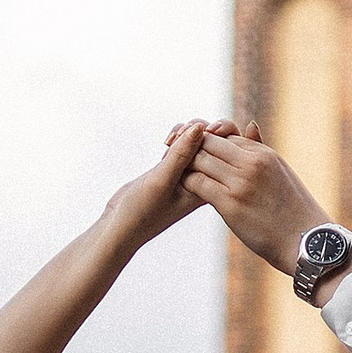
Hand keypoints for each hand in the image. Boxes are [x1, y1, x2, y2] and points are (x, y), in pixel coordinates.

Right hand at [104, 120, 211, 252]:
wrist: (122, 225)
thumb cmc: (142, 211)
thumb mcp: (162, 180)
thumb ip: (181, 155)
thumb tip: (201, 127)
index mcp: (211, 187)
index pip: (229, 153)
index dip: (217, 134)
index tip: (197, 133)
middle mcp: (205, 180)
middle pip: (218, 143)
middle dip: (200, 130)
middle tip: (181, 135)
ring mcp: (191, 173)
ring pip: (199, 140)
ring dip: (186, 131)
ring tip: (169, 141)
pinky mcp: (177, 168)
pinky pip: (186, 145)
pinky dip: (177, 137)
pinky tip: (165, 142)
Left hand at [186, 123, 322, 277]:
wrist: (307, 242)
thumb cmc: (295, 211)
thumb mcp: (280, 170)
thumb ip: (261, 147)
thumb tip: (250, 124)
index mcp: (263, 154)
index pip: (226, 136)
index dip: (208, 143)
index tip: (197, 153)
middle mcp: (252, 163)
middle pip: (209, 142)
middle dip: (191, 148)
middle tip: (177, 157)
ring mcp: (240, 182)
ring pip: (199, 160)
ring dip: (185, 164)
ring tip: (177, 173)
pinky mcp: (230, 204)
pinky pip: (197, 183)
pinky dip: (186, 182)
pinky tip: (183, 189)